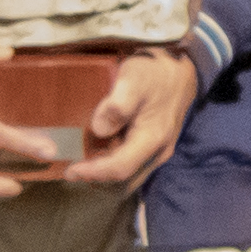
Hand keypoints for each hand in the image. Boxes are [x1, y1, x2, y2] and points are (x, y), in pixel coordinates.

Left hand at [50, 44, 202, 194]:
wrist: (180, 68)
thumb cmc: (155, 72)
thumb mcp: (134, 79)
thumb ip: (117, 105)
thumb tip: (99, 129)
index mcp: (152, 139)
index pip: (120, 169)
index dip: (93, 173)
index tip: (70, 170)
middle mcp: (157, 153)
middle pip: (124, 183)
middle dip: (97, 181)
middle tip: (73, 169)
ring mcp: (158, 152)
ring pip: (128, 179)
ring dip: (104, 177)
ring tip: (83, 163)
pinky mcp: (155, 147)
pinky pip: (132, 168)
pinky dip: (112, 167)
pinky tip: (99, 153)